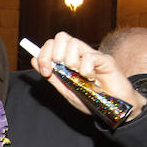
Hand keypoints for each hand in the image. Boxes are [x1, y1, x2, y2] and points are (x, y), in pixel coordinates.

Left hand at [31, 31, 146, 120]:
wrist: (112, 109)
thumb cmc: (91, 100)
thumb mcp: (66, 90)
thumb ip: (51, 76)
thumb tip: (34, 60)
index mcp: (68, 59)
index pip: (52, 43)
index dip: (44, 54)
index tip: (45, 71)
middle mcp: (80, 54)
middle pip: (61, 37)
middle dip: (53, 54)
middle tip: (59, 71)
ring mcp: (93, 55)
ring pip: (74, 44)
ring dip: (71, 62)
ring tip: (79, 76)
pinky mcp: (105, 60)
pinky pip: (90, 57)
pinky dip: (86, 70)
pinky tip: (93, 80)